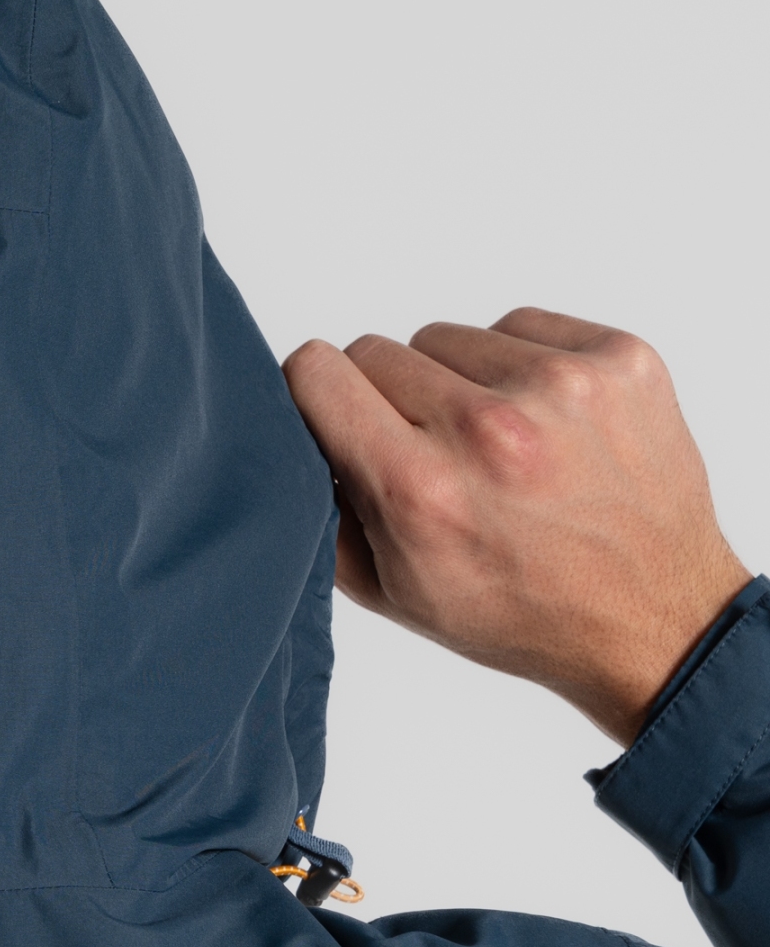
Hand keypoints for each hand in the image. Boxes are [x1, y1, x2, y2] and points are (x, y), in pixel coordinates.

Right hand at [283, 308, 749, 745]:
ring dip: (451, 381)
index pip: (315, 370)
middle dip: (383, 399)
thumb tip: (293, 433)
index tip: (331, 420)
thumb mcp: (390, 589)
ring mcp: (562, 387)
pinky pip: (518, 326)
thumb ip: (323, 507)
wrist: (652, 620)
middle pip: (375, 350)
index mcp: (419, 489)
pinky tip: (538, 426)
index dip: (312, 395)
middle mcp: (489, 429)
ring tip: (488, 446)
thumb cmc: (519, 611)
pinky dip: (515, 366)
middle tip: (421, 453)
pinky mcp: (620, 359)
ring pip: (445, 336)